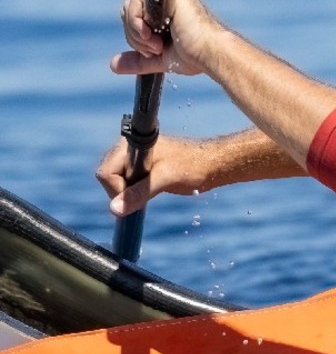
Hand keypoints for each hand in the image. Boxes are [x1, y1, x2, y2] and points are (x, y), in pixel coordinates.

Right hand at [95, 134, 215, 216]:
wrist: (213, 164)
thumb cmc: (193, 165)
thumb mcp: (166, 178)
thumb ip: (139, 192)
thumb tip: (114, 209)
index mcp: (131, 144)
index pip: (105, 172)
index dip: (117, 189)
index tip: (138, 195)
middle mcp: (128, 149)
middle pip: (108, 178)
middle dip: (124, 191)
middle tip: (150, 190)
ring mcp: (133, 158)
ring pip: (117, 183)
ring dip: (131, 193)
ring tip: (155, 187)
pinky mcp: (140, 168)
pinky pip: (126, 184)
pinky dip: (135, 192)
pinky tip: (152, 190)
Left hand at [112, 0, 218, 77]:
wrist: (208, 52)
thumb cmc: (194, 56)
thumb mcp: (160, 59)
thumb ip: (138, 60)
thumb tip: (113, 65)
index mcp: (164, 12)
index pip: (133, 17)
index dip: (136, 35)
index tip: (154, 50)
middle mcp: (165, 0)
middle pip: (128, 12)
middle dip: (135, 36)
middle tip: (155, 48)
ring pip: (129, 7)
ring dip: (136, 33)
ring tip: (157, 43)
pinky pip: (134, 0)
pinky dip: (136, 22)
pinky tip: (151, 33)